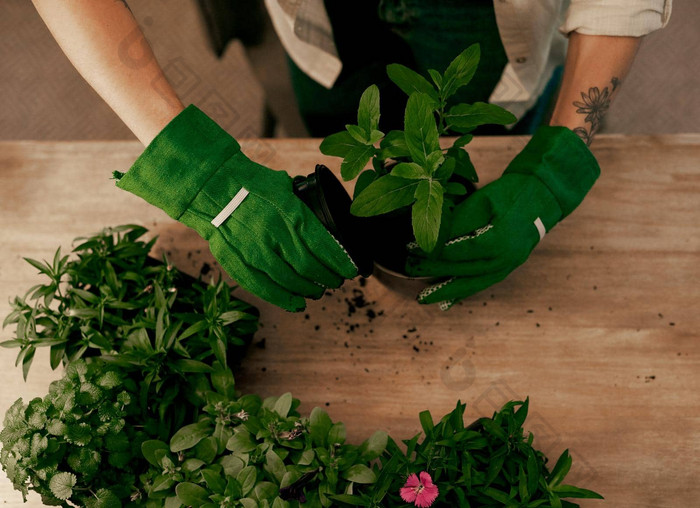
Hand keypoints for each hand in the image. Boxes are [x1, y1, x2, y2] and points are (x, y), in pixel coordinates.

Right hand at [116, 105, 357, 310]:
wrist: (210, 188)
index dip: (340, 262)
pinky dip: (284, 299)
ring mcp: (254, 251)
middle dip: (328, 278)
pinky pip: (265, 288)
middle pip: (310, 267)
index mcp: (289, 212)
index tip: (351, 269)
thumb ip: (303, 206)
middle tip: (336, 281)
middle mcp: (274, 234)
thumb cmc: (249, 185)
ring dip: (309, 290)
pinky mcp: (238, 263)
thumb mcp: (283, 187)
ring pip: (290, 281)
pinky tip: (297, 304)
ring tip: (319, 291)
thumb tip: (324, 220)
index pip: (324, 245)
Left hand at [406, 126, 599, 309]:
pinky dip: (464, 293)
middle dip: (431, 270)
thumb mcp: (482, 201)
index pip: (455, 251)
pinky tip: (447, 303)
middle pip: (460, 269)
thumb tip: (430, 235)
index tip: (409, 248)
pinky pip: (483, 284)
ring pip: (472, 284)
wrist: (543, 196)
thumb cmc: (511, 193)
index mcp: (496, 240)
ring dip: (446, 292)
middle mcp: (503, 259)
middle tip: (407, 268)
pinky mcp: (508, 267)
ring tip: (423, 299)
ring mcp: (508, 266)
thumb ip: (458, 221)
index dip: (430, 250)